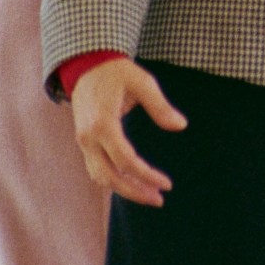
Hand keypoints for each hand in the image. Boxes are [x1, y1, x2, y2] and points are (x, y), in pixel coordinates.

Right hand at [70, 59, 186, 206]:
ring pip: (100, 177)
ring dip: (124, 190)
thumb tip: (181, 125)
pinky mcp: (84, 142)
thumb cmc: (117, 72)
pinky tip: (133, 182)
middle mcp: (88, 137)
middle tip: (159, 199)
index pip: (126, 161)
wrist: (86, 65)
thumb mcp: (142, 82)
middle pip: (110, 177)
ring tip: (150, 195)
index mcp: (103, 123)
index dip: (147, 176)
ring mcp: (83, 141)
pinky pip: (96, 169)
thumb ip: (160, 106)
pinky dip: (114, 180)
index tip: (167, 184)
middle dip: (135, 192)